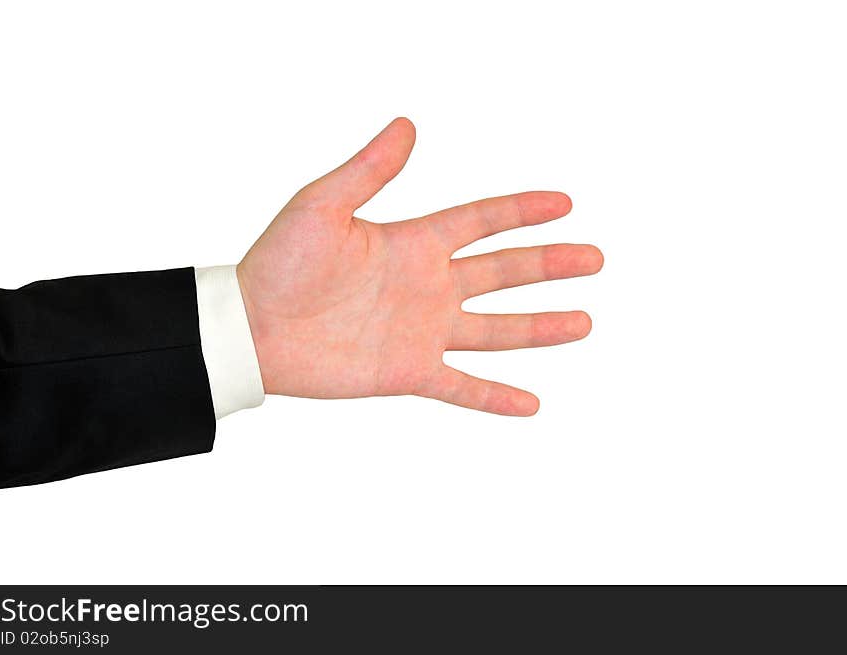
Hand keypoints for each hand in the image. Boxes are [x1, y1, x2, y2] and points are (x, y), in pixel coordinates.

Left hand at [237, 118, 602, 415]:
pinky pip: (462, 386)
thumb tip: (408, 125)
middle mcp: (427, 285)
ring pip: (496, 329)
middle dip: (549, 264)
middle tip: (595, 258)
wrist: (251, 329)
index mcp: (412, 242)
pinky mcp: (408, 371)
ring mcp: (422, 330)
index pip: (480, 221)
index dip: (521, 211)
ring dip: (540, 327)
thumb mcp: (322, 206)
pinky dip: (496, 397)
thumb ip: (368, 171)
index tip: (563, 203)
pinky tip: (531, 403)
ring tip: (584, 323)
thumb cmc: (279, 262)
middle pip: (503, 272)